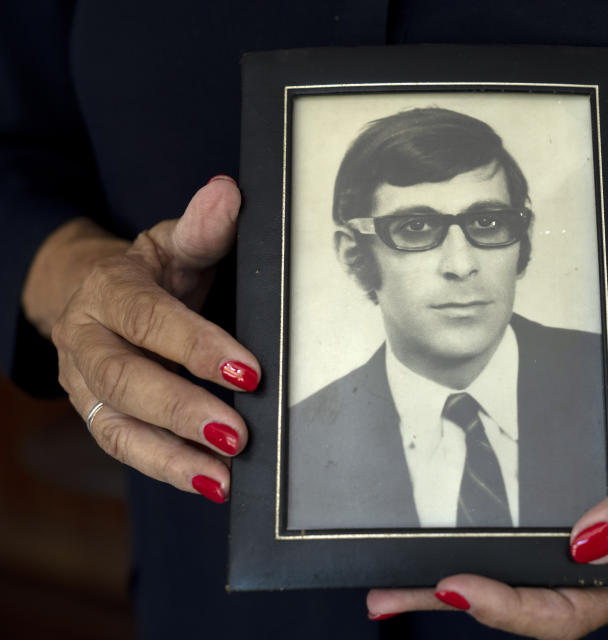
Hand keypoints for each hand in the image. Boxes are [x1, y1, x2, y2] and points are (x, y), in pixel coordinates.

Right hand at [24, 176, 258, 502]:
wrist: (99, 296)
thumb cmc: (151, 271)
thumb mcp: (173, 244)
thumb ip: (202, 228)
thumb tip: (228, 194)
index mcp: (109, 290)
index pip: (150, 320)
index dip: (198, 347)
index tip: (248, 372)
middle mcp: (87, 340)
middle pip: (127, 381)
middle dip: (183, 410)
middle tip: (237, 433)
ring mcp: (85, 384)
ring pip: (119, 426)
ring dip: (173, 456)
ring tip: (224, 476)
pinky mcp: (97, 415)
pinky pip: (126, 449)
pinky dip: (168, 470)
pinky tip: (211, 484)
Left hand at [366, 273, 607, 638]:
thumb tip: (591, 547)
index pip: (568, 610)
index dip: (513, 612)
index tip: (458, 587)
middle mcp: (596, 548)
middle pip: (523, 598)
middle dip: (457, 601)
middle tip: (391, 595)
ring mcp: (574, 517)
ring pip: (508, 564)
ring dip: (447, 577)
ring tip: (387, 581)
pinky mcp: (557, 485)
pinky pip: (509, 520)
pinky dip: (468, 529)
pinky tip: (425, 525)